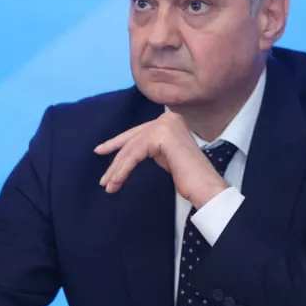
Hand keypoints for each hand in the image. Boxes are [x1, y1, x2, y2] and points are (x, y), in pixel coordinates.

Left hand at [95, 112, 228, 208]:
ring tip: (108, 186)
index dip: (117, 143)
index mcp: (170, 120)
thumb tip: (128, 149)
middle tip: (103, 178)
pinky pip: (135, 153)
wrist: (205, 187)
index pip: (138, 132)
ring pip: (132, 147)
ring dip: (117, 169)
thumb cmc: (188, 177)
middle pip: (133, 139)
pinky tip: (116, 181)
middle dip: (115, 159)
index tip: (100, 151)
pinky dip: (123, 169)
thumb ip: (151, 147)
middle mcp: (168, 118)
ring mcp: (166, 125)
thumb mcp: (165, 156)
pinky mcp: (162, 136)